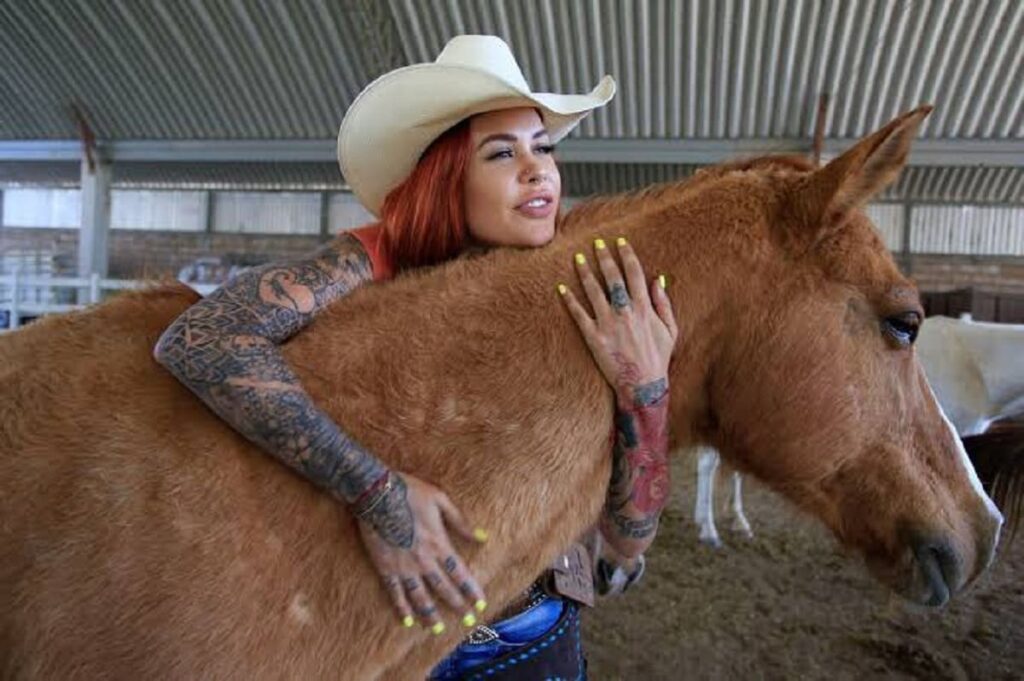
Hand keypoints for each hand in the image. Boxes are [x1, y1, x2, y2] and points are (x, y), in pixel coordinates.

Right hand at [357, 471, 487, 632]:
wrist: (375, 493)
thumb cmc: (410, 491)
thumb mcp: (441, 500)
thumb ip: (461, 522)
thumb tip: (483, 536)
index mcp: (439, 544)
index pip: (460, 574)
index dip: (472, 590)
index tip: (481, 604)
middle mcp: (424, 560)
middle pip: (444, 589)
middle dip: (458, 606)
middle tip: (468, 622)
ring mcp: (404, 567)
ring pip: (421, 597)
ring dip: (431, 614)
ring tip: (439, 629)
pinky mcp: (385, 568)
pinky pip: (395, 593)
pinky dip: (401, 607)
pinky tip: (407, 621)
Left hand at [559, 237, 678, 405]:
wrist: (644, 386)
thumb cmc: (658, 358)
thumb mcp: (670, 330)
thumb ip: (663, 304)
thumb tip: (657, 280)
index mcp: (644, 309)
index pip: (634, 274)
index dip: (627, 255)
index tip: (620, 242)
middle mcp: (626, 313)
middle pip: (613, 278)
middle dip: (604, 258)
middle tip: (596, 242)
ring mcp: (608, 325)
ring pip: (594, 292)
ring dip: (585, 273)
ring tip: (577, 258)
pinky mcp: (594, 338)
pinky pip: (579, 316)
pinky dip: (570, 301)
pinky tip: (561, 289)